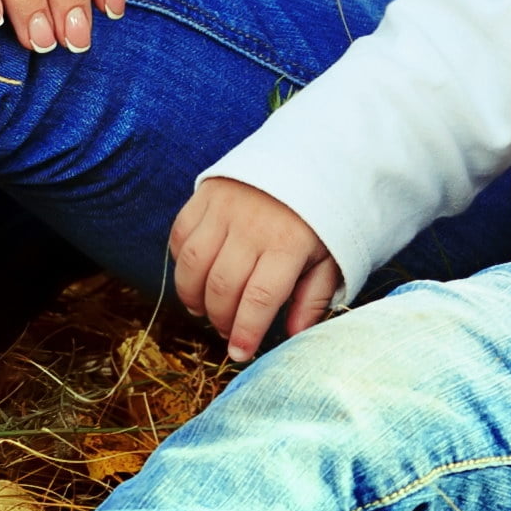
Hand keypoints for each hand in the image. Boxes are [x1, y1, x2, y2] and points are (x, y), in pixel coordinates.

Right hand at [169, 175, 344, 353]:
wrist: (309, 156)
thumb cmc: (321, 216)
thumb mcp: (330, 256)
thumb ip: (312, 296)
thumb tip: (294, 336)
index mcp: (288, 244)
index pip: (259, 299)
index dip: (246, 332)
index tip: (240, 354)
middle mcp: (252, 226)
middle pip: (223, 286)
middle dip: (221, 319)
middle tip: (226, 331)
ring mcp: (224, 207)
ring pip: (193, 263)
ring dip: (193, 295)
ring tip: (203, 310)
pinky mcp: (205, 193)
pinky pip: (180, 234)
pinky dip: (180, 261)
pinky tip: (194, 275)